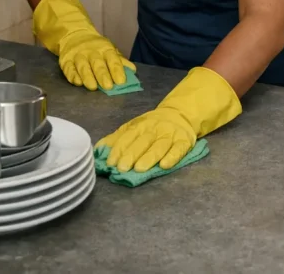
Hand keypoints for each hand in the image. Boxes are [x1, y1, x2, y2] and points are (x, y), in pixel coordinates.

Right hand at [32, 0, 134, 90]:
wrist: (75, 35)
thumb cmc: (97, 48)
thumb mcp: (110, 51)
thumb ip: (120, 61)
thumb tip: (133, 70)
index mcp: (105, 49)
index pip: (112, 59)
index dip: (117, 70)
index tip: (121, 81)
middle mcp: (91, 51)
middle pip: (97, 63)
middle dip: (103, 75)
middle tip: (108, 87)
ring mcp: (78, 56)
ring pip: (83, 66)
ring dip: (88, 77)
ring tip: (93, 87)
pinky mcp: (65, 60)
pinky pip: (68, 69)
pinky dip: (73, 76)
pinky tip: (78, 82)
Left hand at [96, 67, 241, 172]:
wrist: (180, 115)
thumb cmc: (152, 126)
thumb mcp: (134, 127)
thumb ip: (117, 138)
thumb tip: (98, 150)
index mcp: (141, 124)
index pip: (128, 135)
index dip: (118, 149)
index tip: (110, 162)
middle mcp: (155, 128)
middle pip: (143, 141)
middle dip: (132, 154)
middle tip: (122, 168)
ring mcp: (171, 134)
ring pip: (160, 146)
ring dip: (150, 157)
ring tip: (140, 169)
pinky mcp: (185, 141)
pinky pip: (179, 149)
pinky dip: (172, 157)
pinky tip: (165, 166)